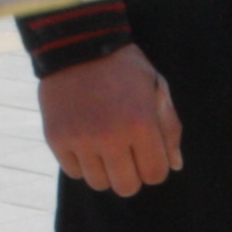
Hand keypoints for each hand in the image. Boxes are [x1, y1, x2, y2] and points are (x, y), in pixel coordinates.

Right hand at [39, 44, 184, 196]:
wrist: (78, 44)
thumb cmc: (125, 67)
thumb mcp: (156, 89)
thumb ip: (169, 128)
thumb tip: (175, 165)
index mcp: (141, 124)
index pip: (155, 175)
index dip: (155, 167)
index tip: (148, 153)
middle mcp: (110, 136)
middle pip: (127, 187)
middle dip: (132, 174)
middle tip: (127, 154)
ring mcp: (80, 139)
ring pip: (99, 183)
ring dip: (106, 170)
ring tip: (105, 146)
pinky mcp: (56, 139)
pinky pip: (74, 172)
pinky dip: (82, 164)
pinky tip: (86, 142)